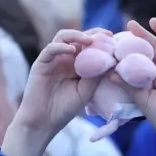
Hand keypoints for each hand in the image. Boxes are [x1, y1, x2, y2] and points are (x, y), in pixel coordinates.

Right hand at [3, 29, 108, 155]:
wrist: (43, 122)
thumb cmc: (64, 109)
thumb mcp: (85, 92)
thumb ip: (95, 76)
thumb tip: (110, 60)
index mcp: (76, 65)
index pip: (89, 46)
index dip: (100, 40)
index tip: (113, 39)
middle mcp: (65, 59)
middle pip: (78, 38)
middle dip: (92, 34)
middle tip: (106, 35)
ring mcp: (53, 59)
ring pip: (63, 37)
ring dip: (77, 35)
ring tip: (89, 41)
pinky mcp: (41, 63)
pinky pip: (51, 48)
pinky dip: (62, 46)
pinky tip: (72, 50)